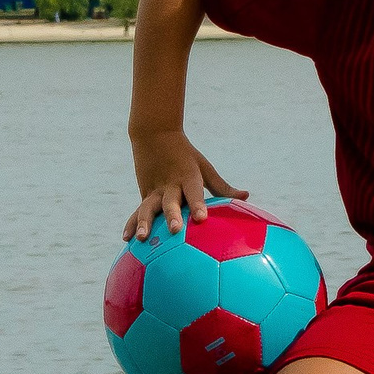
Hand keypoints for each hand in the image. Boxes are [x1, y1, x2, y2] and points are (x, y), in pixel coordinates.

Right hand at [123, 131, 243, 242]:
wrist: (154, 134)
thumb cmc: (186, 155)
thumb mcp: (205, 168)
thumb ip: (223, 187)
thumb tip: (246, 196)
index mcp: (188, 178)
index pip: (194, 193)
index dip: (198, 205)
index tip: (202, 219)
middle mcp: (170, 185)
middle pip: (170, 202)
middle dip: (172, 216)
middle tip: (175, 230)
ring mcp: (154, 190)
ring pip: (148, 208)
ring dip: (144, 223)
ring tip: (141, 238)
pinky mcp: (144, 195)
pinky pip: (137, 211)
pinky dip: (131, 224)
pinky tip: (127, 239)